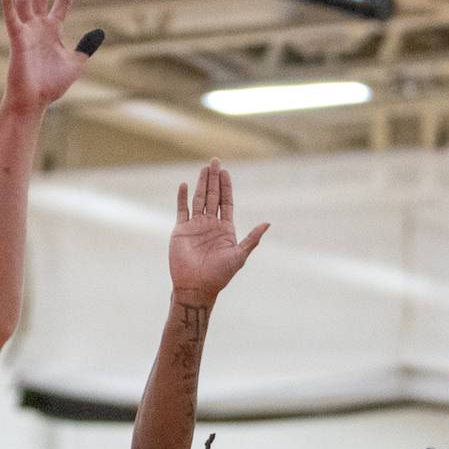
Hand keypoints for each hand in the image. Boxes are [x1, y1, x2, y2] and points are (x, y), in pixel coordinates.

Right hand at [1, 0, 92, 113]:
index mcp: (53, 30)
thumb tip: (98, 34)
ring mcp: (27, 32)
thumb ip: (85, 48)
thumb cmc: (51, 85)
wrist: (34, 101)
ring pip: (25, 2)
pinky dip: (9, 7)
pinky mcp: (17, 41)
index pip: (63, 2)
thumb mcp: (75, 65)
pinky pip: (12, 21)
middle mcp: (39, 27)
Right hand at [168, 159, 269, 300]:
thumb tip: (268, 223)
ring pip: (198, 199)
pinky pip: (181, 210)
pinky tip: (184, 185)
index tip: (225, 172)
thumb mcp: (239, 256)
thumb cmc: (220, 275)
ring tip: (204, 168)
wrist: (197, 286)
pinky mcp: (181, 231)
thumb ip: (252, 239)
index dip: (226, 186)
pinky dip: (182, 197)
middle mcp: (210, 225)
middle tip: (214, 161)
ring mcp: (195, 226)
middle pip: (213, 196)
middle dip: (214, 179)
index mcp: (225, 229)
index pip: (226, 202)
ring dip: (201, 184)